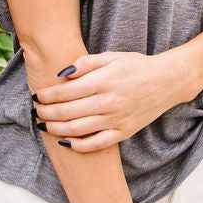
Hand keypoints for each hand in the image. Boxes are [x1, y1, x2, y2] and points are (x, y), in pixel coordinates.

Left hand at [35, 52, 196, 152]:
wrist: (167, 81)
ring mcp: (116, 119)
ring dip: (57, 129)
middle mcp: (108, 102)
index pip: (66, 92)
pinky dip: (79, 145)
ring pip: (78, 129)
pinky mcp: (124, 131)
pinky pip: (98, 143)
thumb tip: (62, 73)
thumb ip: (86, 63)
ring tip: (44, 125)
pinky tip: (66, 142)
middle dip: (47, 113)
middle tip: (36, 111)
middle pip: (68, 112)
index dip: (47, 96)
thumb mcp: (111, 56)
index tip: (37, 96)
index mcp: (103, 81)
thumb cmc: (136, 66)